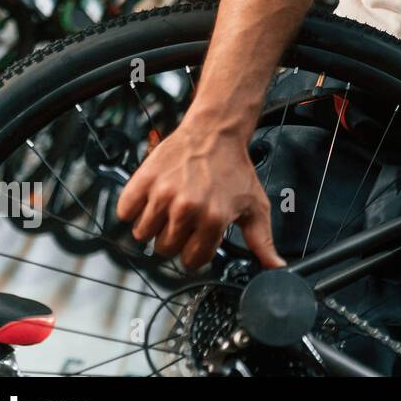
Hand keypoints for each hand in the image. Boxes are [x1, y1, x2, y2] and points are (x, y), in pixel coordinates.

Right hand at [115, 112, 283, 270]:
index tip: (197, 239)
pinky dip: (134, 209)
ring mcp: (163, 195)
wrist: (215, 133)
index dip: (195, 252)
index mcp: (214, 219)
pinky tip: (152, 199)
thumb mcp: (255, 206)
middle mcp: (187, 209)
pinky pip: (125, 212)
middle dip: (174, 238)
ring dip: (153, 225)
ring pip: (143, 234)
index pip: (192, 260)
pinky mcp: (143, 182)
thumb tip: (275, 267)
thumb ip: (262, 241)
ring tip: (168, 208)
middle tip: (184, 219)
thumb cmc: (234, 169)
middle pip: (165, 249)